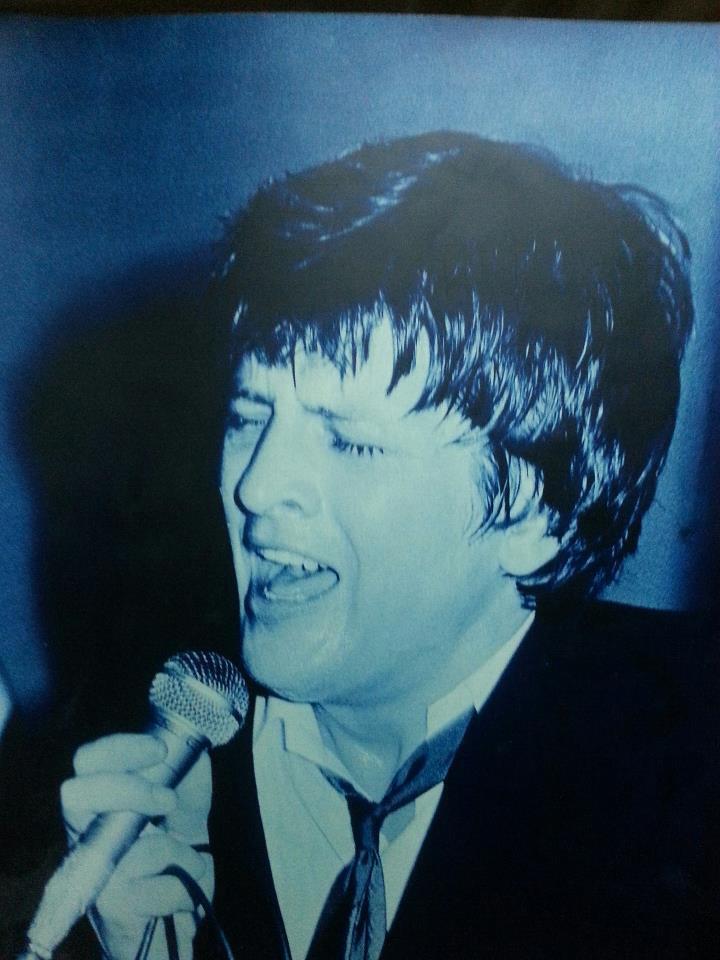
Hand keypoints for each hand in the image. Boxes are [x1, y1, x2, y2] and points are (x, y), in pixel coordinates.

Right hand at [60, 733, 213, 959]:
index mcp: (104, 797)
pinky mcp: (114, 906)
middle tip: (169, 801)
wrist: (185, 896)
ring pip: (131, 850)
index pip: (88, 760)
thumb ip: (185, 763)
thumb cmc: (180, 836)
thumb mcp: (189, 791)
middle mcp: (88, 831)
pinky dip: (184, 883)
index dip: (119, 748)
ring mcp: (96, 869)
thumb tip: (188, 739)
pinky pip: (157, 887)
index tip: (159, 750)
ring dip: (177, 851)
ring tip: (186, 858)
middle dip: (129, 790)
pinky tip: (181, 884)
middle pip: (76, 795)